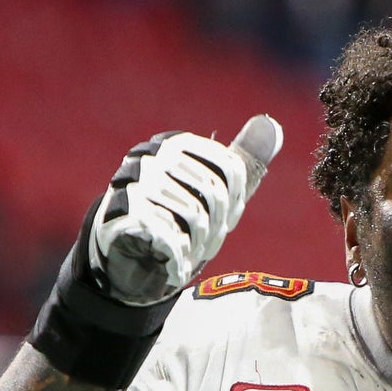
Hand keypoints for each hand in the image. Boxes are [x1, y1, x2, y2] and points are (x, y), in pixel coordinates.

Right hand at [89, 115, 282, 303]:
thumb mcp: (214, 191)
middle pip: (214, 190)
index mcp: (176, 143)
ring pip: (193, 213)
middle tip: (208, 243)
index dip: (236, 201)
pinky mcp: (120, 213)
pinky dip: (180, 258)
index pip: (231, 167)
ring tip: (192, 254)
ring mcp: (132, 182)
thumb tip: (271, 124)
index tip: (225, 221)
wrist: (127, 252)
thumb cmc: (177, 217)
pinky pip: (168, 234)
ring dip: (200, 244)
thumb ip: (243, 161)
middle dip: (218, 225)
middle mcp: (151, 155)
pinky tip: (178, 266)